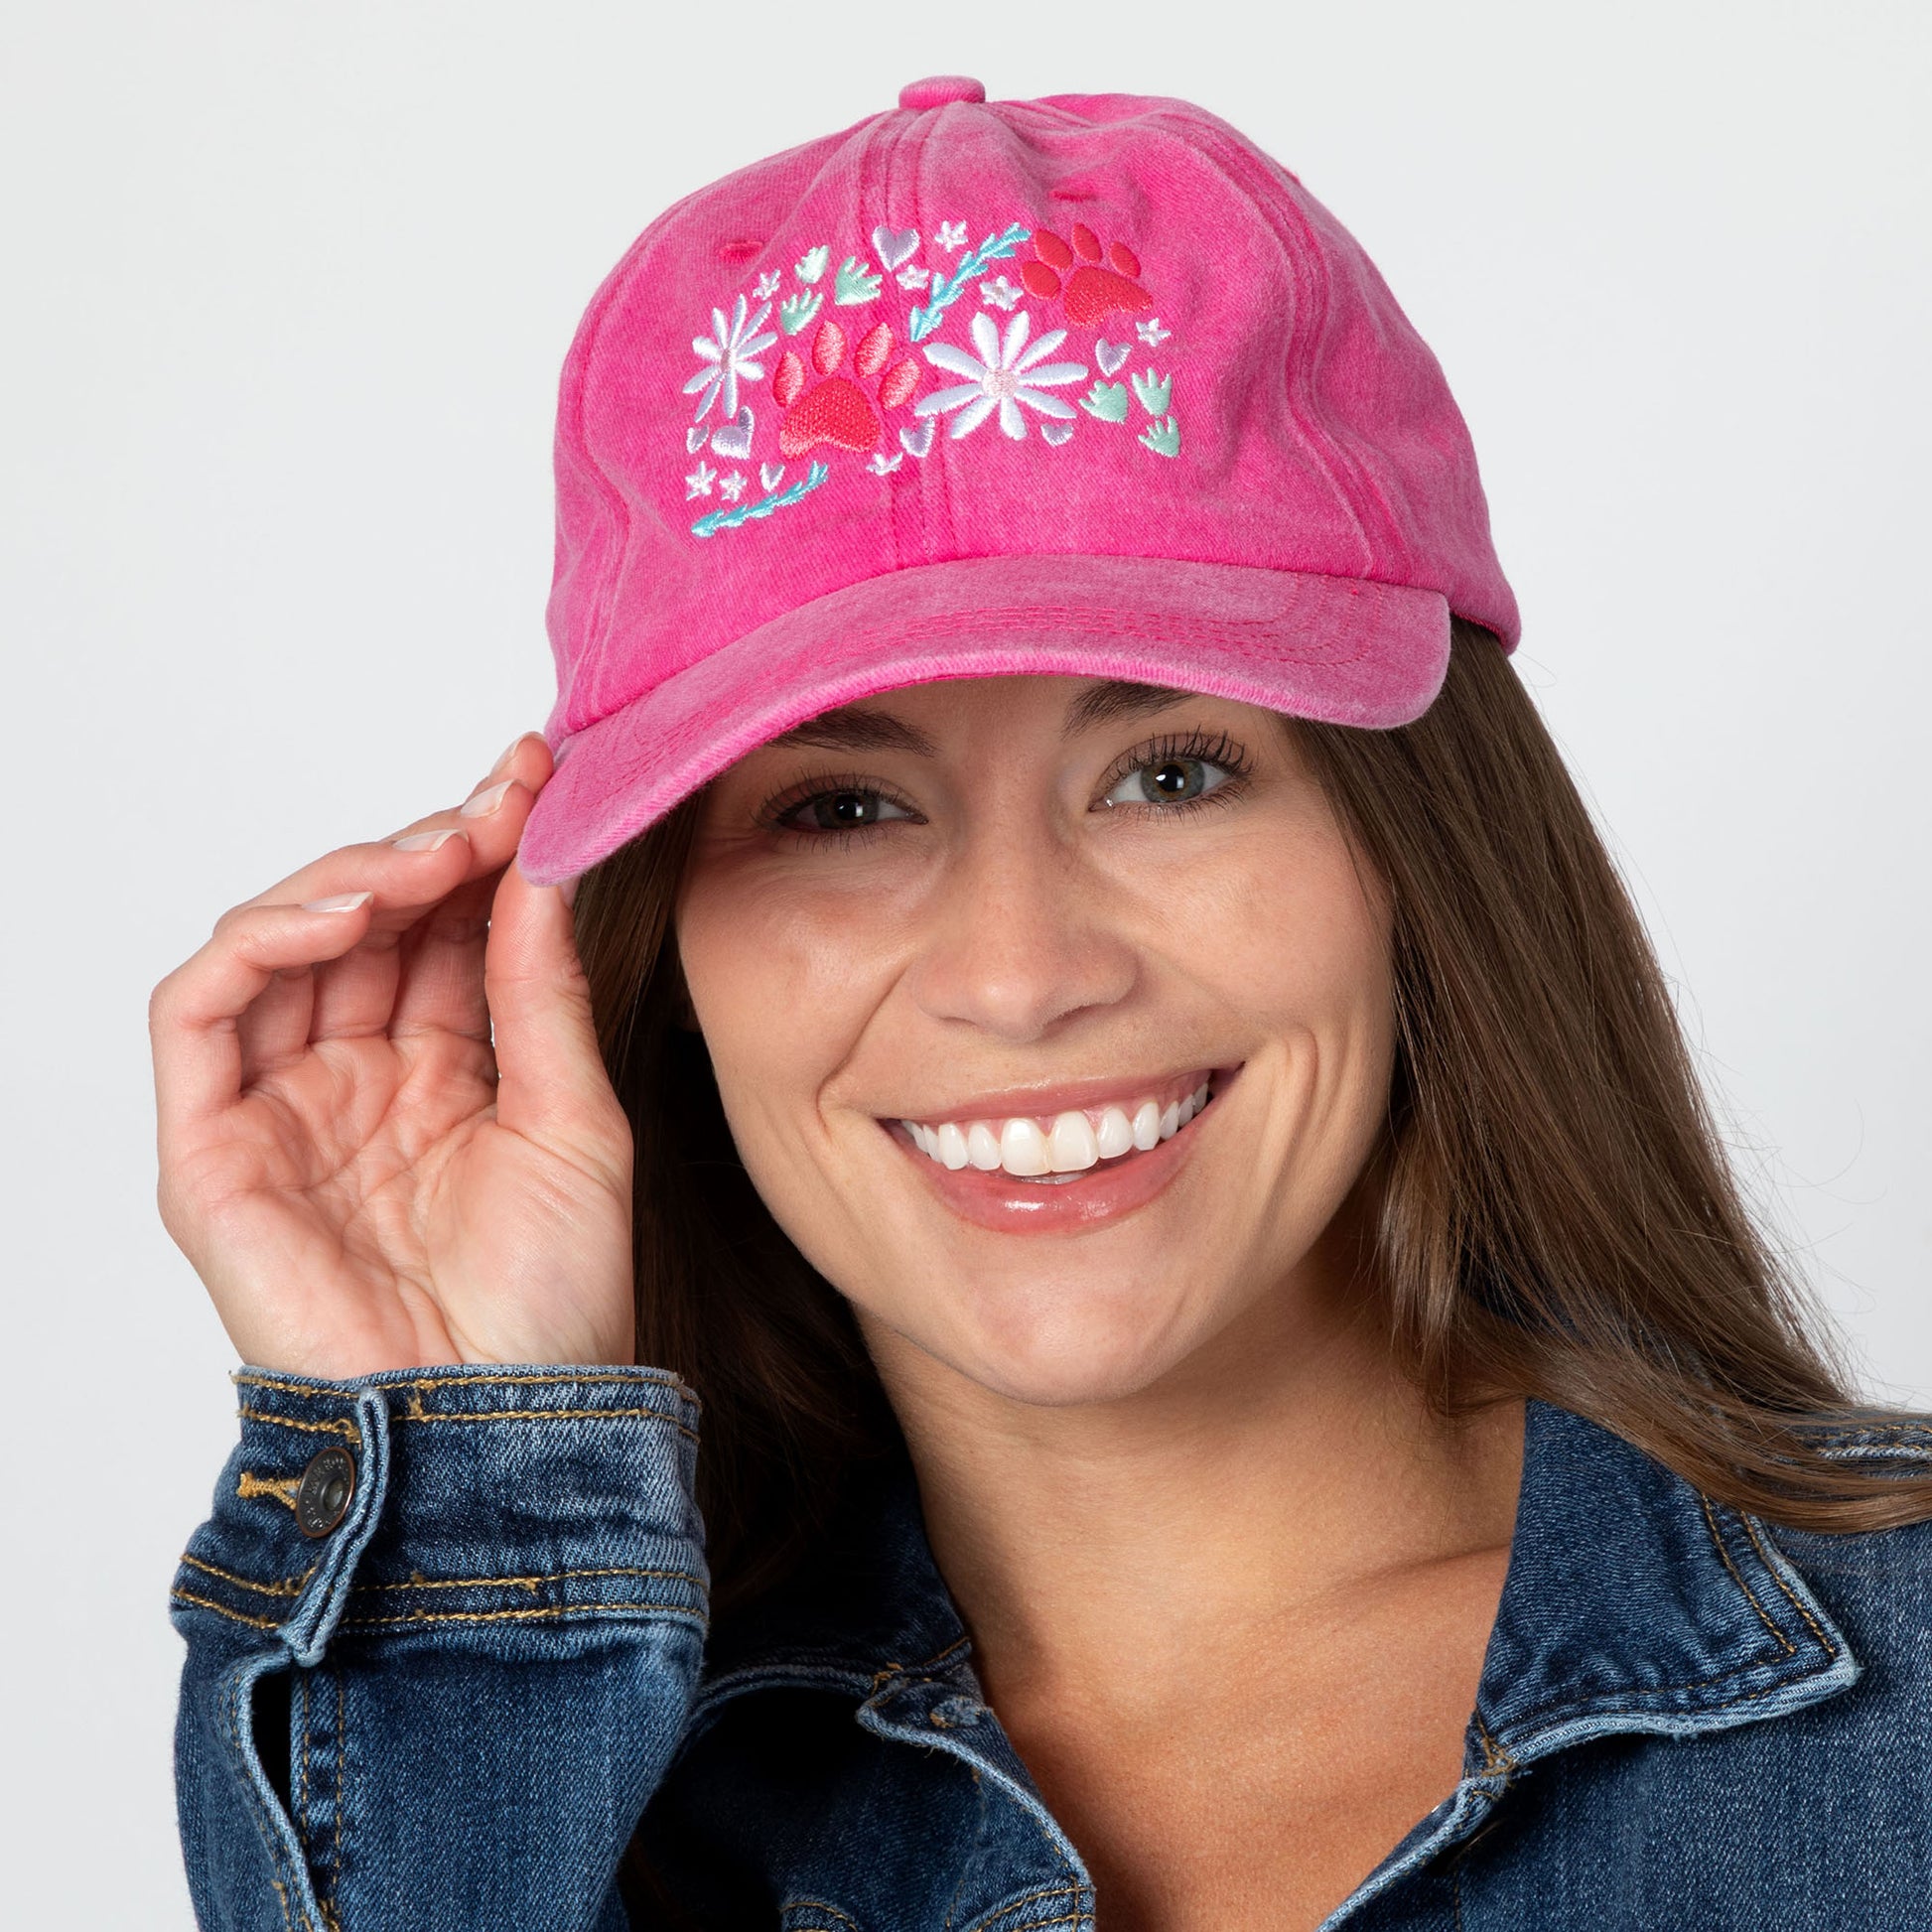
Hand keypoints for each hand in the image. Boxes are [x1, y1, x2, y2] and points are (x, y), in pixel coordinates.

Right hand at [149, 734, 635, 1377]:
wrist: (504, 1421)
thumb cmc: (553, 1298)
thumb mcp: (572, 1114)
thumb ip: (538, 989)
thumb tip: (536, 862)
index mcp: (441, 1075)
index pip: (439, 931)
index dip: (481, 851)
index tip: (538, 780)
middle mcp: (355, 1083)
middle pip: (359, 924)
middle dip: (425, 849)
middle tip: (496, 805)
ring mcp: (279, 1113)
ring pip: (275, 946)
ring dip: (350, 879)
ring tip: (432, 858)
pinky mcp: (211, 1153)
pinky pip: (198, 1013)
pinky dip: (259, 941)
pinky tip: (344, 912)